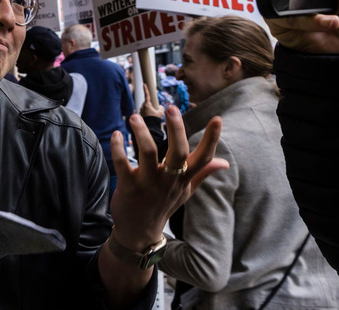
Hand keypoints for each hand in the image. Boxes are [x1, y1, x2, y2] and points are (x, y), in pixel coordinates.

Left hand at [109, 107, 228, 249]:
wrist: (138, 233)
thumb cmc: (162, 207)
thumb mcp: (185, 192)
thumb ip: (202, 174)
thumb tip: (224, 163)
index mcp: (184, 179)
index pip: (203, 158)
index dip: (211, 139)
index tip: (217, 118)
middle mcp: (169, 181)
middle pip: (178, 152)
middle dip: (176, 129)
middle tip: (171, 108)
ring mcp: (148, 184)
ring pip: (148, 153)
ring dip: (141, 133)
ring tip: (134, 117)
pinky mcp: (128, 186)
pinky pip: (122, 164)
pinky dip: (117, 148)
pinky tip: (116, 135)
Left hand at [139, 85, 163, 118]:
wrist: (151, 127)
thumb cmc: (156, 119)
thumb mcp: (161, 112)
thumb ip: (160, 107)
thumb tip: (159, 107)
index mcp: (147, 104)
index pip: (147, 95)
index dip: (145, 89)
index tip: (144, 84)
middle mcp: (142, 107)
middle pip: (147, 102)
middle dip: (150, 104)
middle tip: (155, 110)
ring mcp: (140, 110)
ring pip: (145, 107)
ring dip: (149, 109)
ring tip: (153, 115)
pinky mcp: (140, 114)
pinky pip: (144, 111)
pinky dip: (147, 113)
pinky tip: (150, 117)